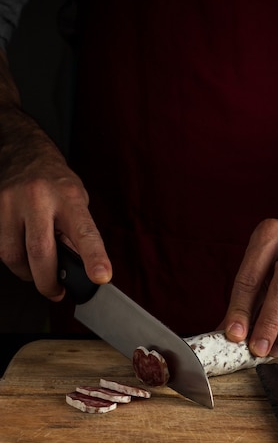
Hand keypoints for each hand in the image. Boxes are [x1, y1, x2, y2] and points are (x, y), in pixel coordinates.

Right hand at [0, 110, 111, 300]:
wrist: (22, 150)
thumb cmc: (55, 181)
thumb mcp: (76, 200)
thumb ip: (75, 232)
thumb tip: (73, 268)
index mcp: (68, 197)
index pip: (84, 232)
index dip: (94, 257)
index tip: (101, 277)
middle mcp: (39, 198)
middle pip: (40, 253)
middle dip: (48, 282)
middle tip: (56, 291)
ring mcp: (11, 202)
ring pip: (13, 255)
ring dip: (27, 273)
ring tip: (37, 271)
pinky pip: (1, 247)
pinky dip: (14, 258)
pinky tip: (23, 252)